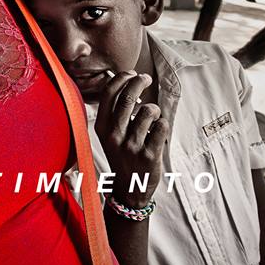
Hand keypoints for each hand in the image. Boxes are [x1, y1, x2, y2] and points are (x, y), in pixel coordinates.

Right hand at [94, 71, 169, 208]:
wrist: (129, 190)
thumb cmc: (121, 156)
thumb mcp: (108, 136)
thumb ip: (114, 113)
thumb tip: (126, 83)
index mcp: (101, 128)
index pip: (108, 94)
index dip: (121, 79)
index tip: (132, 74)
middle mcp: (114, 135)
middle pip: (129, 97)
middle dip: (140, 82)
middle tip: (146, 79)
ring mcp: (131, 146)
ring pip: (149, 111)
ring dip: (154, 109)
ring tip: (153, 116)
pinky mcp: (149, 155)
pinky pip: (162, 127)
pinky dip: (163, 124)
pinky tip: (159, 130)